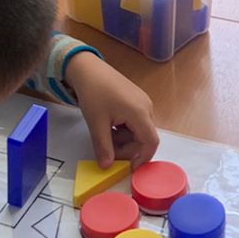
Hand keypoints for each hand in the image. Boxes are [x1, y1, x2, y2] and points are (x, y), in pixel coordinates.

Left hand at [66, 50, 158, 168]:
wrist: (87, 68)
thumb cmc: (93, 93)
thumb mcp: (96, 123)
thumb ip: (103, 147)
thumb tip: (106, 167)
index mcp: (140, 113)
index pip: (151, 142)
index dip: (142, 158)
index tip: (129, 168)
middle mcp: (146, 107)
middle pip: (144, 138)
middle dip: (127, 148)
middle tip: (107, 150)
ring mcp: (142, 103)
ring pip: (138, 131)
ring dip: (123, 139)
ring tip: (105, 134)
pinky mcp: (136, 100)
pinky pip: (134, 122)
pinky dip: (123, 129)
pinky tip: (109, 125)